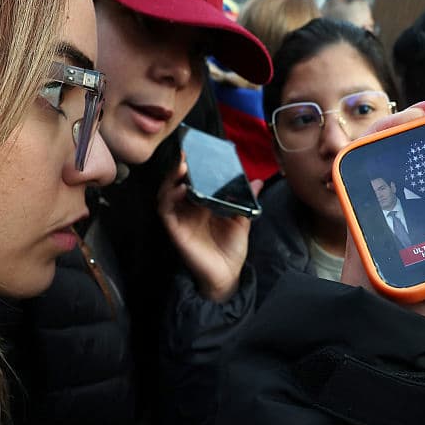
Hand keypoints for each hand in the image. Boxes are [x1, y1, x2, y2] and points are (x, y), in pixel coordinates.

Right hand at [158, 157, 261, 302]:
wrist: (228, 274)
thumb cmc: (232, 249)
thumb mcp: (242, 220)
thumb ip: (245, 199)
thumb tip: (258, 181)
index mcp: (203, 204)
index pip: (194, 180)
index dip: (194, 165)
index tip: (199, 150)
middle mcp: (189, 209)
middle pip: (177, 182)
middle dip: (180, 167)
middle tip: (187, 152)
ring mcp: (180, 218)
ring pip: (167, 193)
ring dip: (171, 178)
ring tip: (182, 166)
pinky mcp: (175, 230)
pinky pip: (166, 211)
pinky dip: (170, 197)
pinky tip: (180, 188)